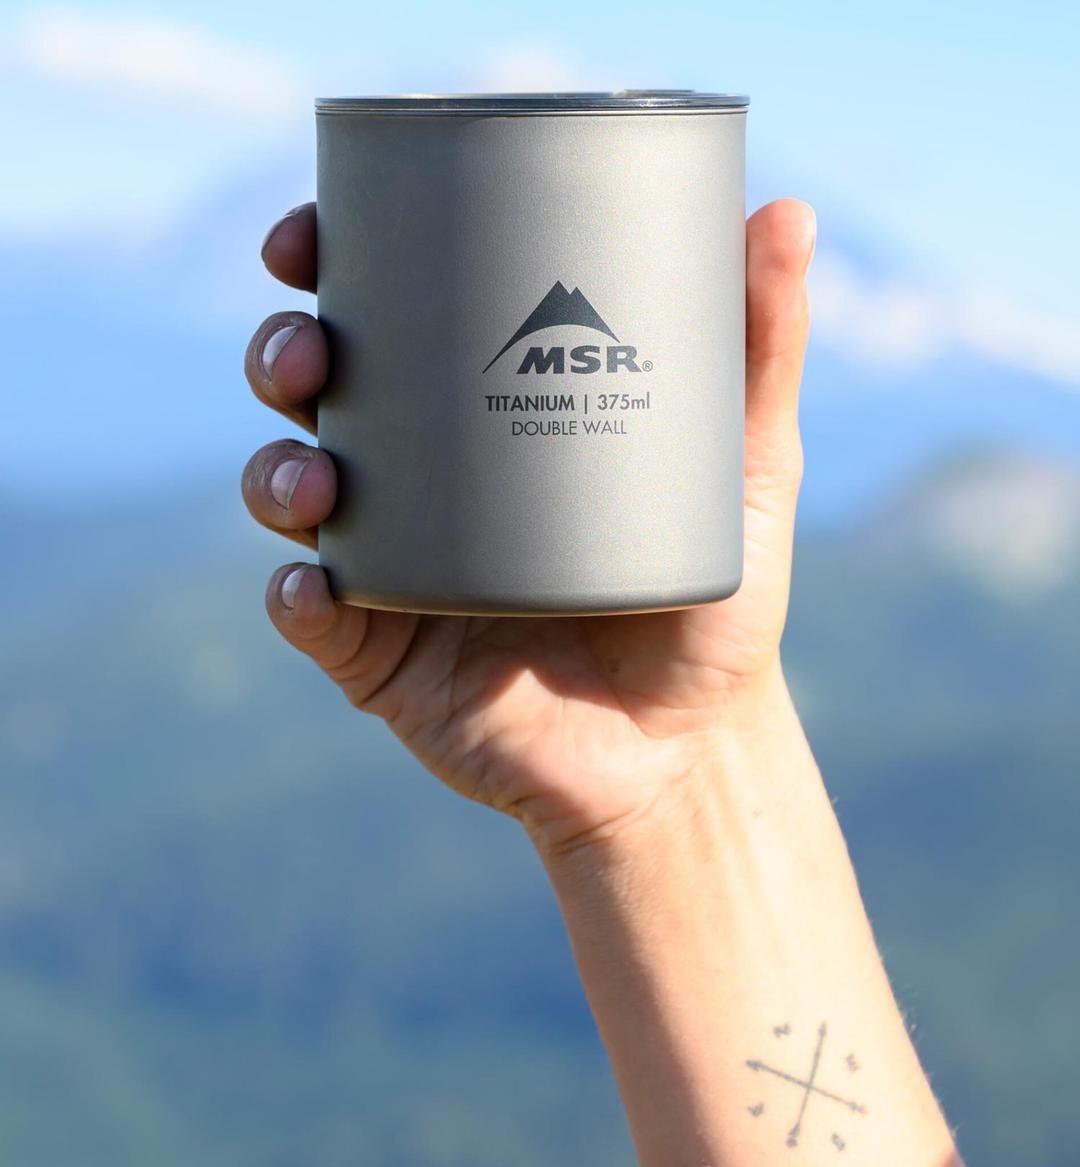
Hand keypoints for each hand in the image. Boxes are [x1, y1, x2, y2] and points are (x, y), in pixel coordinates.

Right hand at [242, 199, 815, 855]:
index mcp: (487, 424)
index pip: (392, 324)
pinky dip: (298, 603)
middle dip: (287, 356)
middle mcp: (428, 489)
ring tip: (316, 481)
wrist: (690, 745)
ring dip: (277, 474)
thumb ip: (761, 353)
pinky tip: (311, 589)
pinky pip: (316, 623)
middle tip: (310, 350)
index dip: (334, 269)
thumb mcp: (747, 470)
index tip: (315, 235)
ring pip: (297, 499)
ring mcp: (399, 573)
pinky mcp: (385, 659)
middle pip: (324, 399)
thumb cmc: (713, 603)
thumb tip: (789, 214)